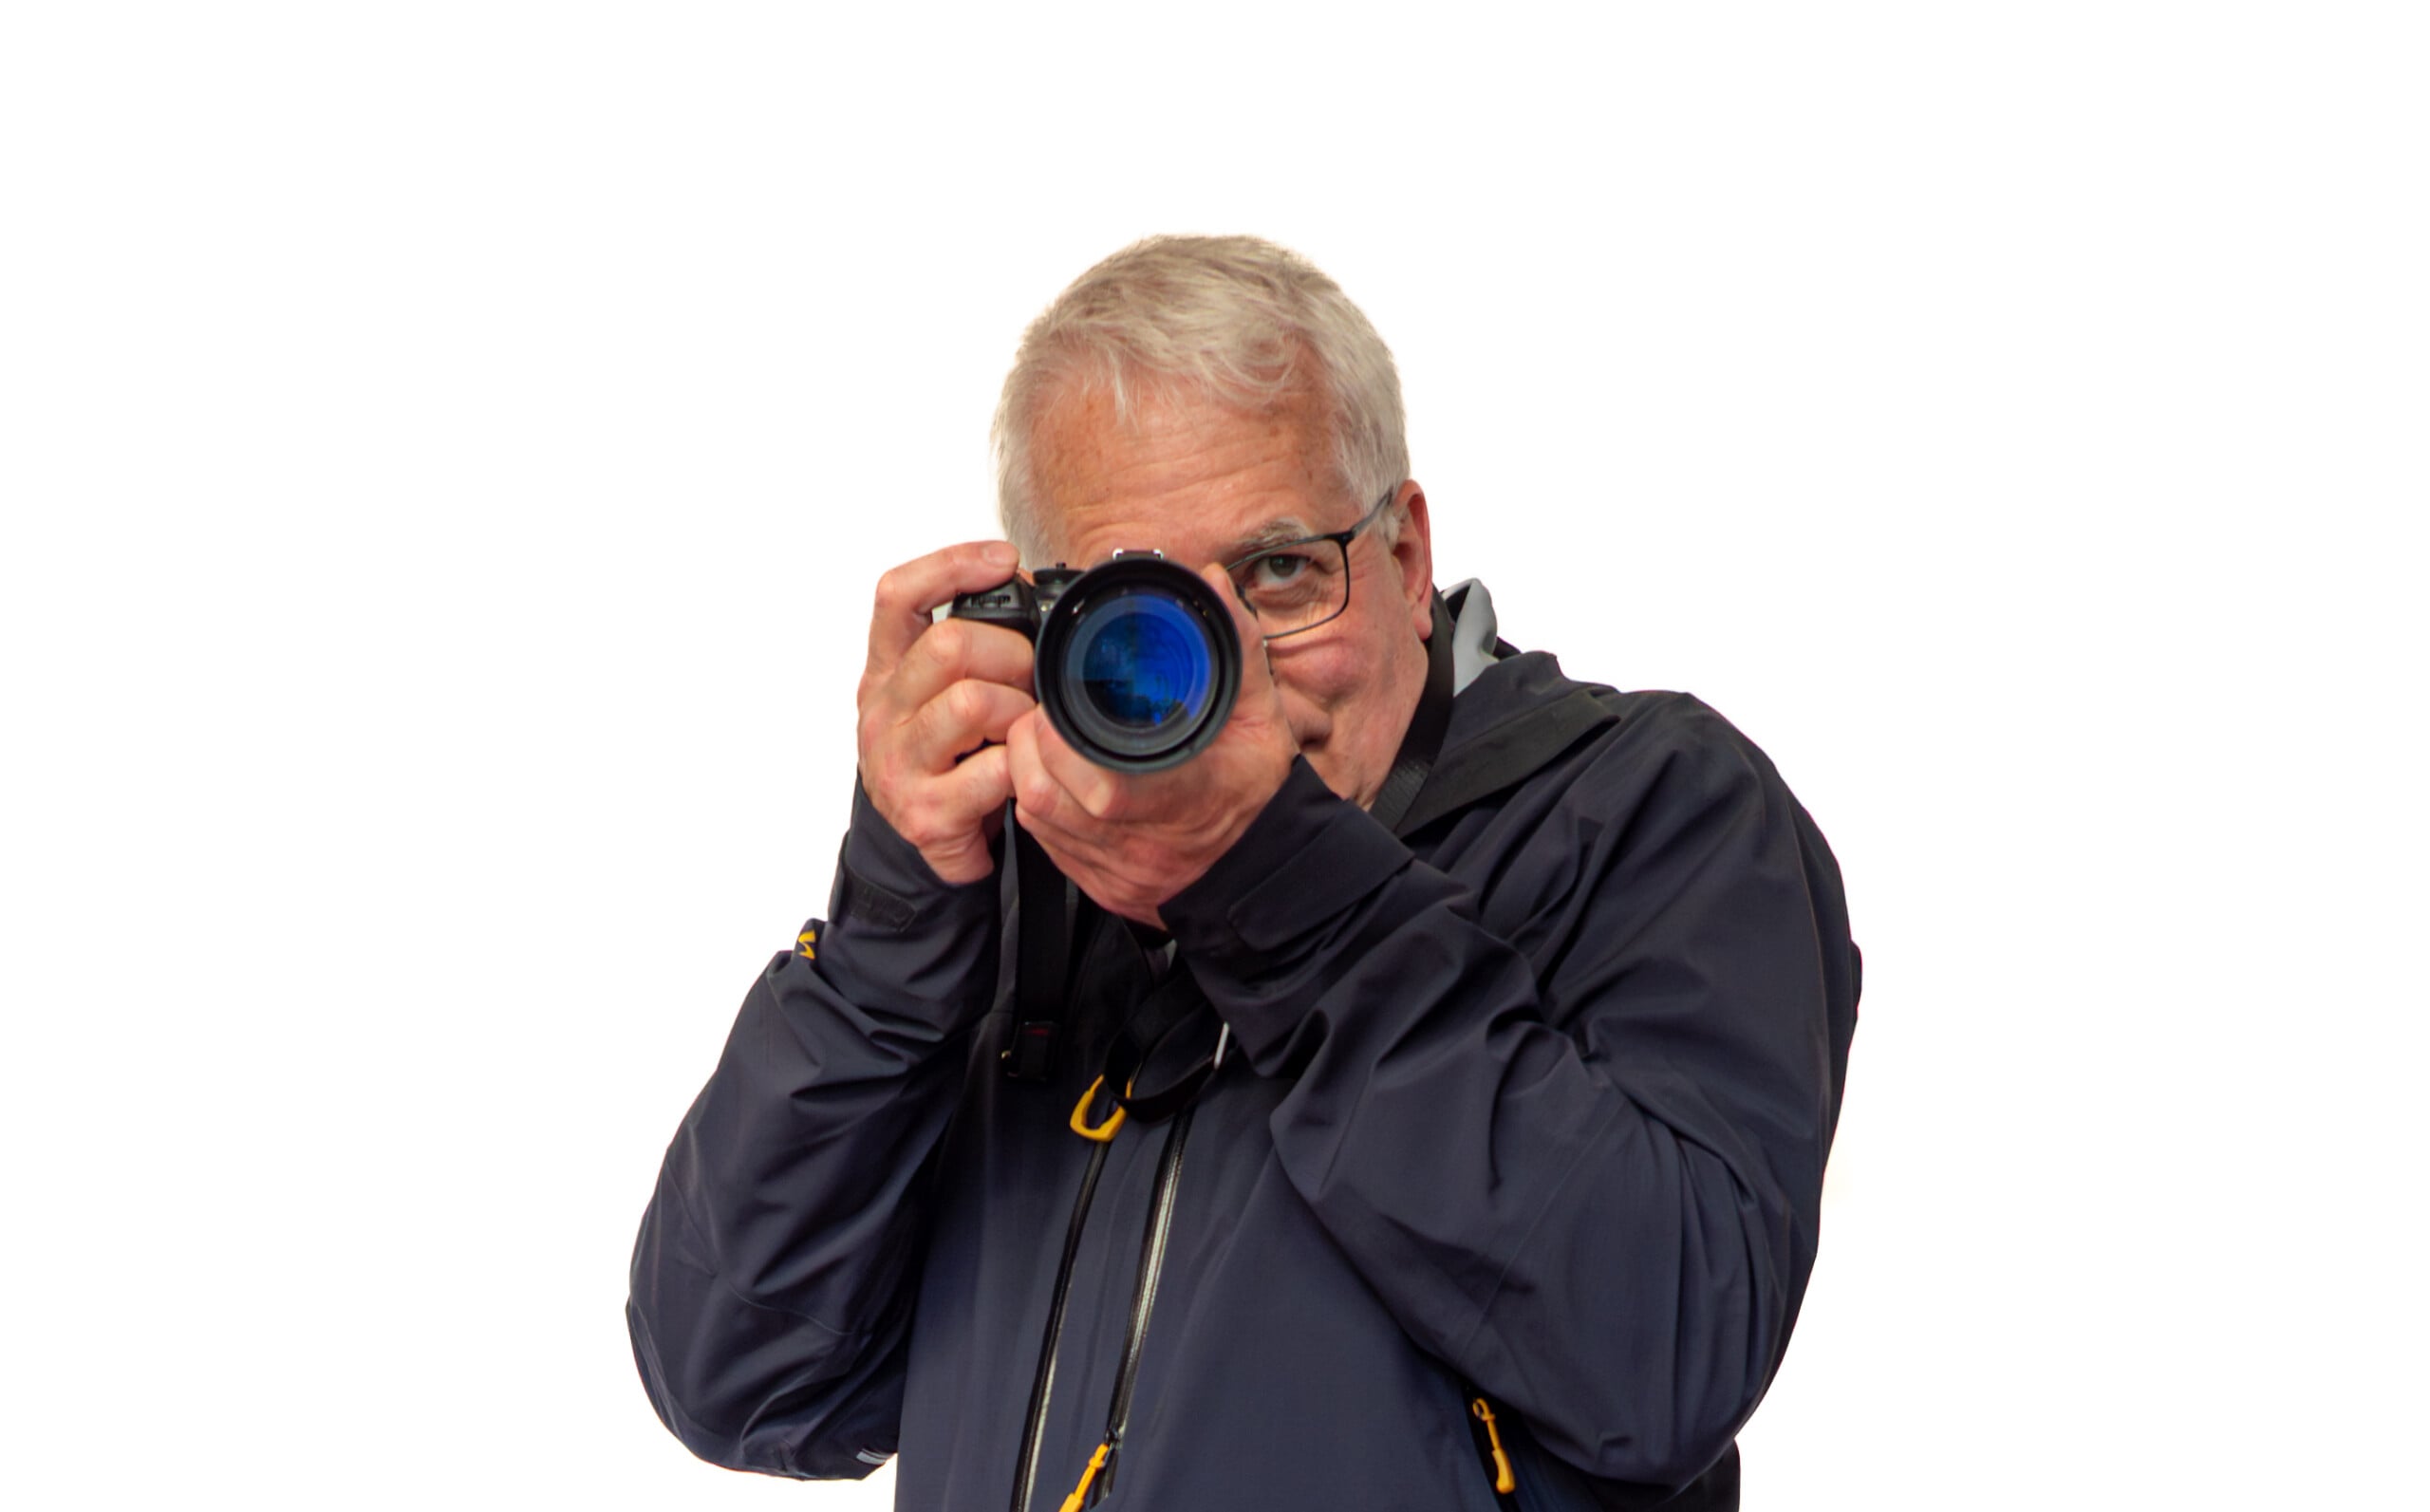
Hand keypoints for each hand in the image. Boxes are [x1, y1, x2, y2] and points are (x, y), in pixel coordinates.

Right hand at [856, 541, 1037, 884]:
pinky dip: (1024, 767)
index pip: (898, 595)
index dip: (951, 566)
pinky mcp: (925, 813)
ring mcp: (897, 764)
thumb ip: (973, 640)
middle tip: (1030, 681)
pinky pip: (995, 770)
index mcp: (887, 671)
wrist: (931, 840)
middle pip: (948, 646)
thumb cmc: (949, 756)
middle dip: (1011, 655)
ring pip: (972, 703)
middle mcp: (881, 712)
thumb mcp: (944, 691)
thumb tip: (1025, 581)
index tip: (1005, 561)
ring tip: (1025, 730)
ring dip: (1019, 712)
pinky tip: (1021, 773)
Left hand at [1006, 564, 1298, 925]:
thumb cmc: (1258, 791)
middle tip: (1043, 712)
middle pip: (1046, 798)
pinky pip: (1044, 843)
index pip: (1102, 787)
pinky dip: (1041, 803)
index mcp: (1182, 799)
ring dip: (1028, 771)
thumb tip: (1208, 582)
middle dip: (1029, 745)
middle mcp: (1140, 843)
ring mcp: (1114, 869)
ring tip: (1048, 738)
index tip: (1056, 705)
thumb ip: (1235, 644)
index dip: (1061, 743)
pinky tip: (1060, 776)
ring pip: (1035, 821)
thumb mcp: (1258, 713)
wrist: (1262, 866)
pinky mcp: (1097, 884)